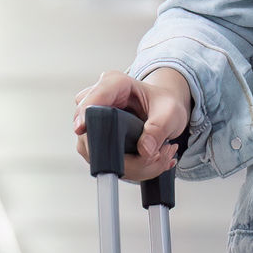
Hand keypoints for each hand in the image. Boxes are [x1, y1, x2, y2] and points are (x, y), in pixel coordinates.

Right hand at [76, 67, 191, 182]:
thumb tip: (144, 150)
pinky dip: (132, 168)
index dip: (84, 113)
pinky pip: (105, 163)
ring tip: (158, 155)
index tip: (82, 128)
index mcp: (115, 84)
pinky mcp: (94, 143)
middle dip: (126, 156)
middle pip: (92, 135)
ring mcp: (93, 124)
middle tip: (157, 154)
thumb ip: (159, 128)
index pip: (92, 98)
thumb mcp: (171, 112)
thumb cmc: (163, 104)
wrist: (163, 111)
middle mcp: (98, 102)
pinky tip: (149, 159)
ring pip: (99, 155)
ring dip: (134, 165)